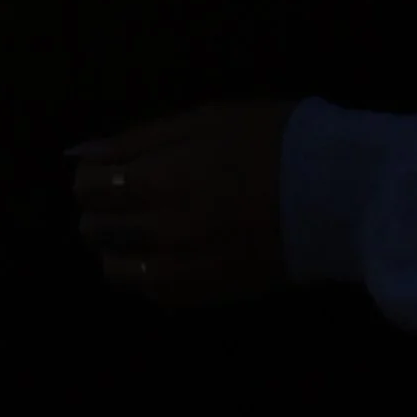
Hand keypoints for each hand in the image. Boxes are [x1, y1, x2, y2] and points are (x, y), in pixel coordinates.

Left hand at [70, 98, 297, 304]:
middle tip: (133, 194)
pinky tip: (176, 252)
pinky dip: (152, 274)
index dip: (93, 175)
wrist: (336, 195)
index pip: (87, 187)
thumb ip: (139, 140)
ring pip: (116, 271)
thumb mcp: (206, 120)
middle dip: (103, 209)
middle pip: (93, 230)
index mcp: (159, 181)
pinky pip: (153, 294)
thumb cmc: (273, 141)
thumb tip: (80, 154)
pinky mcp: (204, 296)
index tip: (114, 168)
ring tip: (151, 228)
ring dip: (121, 248)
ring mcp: (182, 271)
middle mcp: (161, 233)